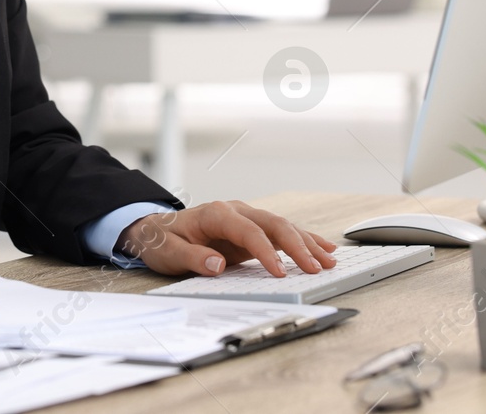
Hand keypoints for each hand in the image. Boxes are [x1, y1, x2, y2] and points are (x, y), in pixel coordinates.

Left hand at [118, 200, 337, 277]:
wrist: (156, 229)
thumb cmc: (162, 240)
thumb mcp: (168, 252)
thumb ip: (192, 258)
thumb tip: (217, 265)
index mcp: (217, 213)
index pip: (249, 231)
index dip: (267, 252)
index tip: (280, 273)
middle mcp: (236, 211)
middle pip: (274, 224)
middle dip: (298, 246)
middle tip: (317, 268)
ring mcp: (246, 218)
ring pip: (283, 226)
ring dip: (307, 243)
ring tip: (330, 260)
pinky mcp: (251, 229)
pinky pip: (281, 233)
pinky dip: (303, 240)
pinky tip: (323, 248)